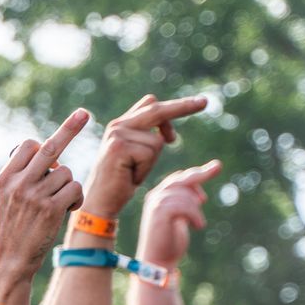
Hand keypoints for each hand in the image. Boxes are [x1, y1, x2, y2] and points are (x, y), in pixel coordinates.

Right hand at [0, 109, 90, 288]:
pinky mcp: (51, 209)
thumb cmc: (9, 228)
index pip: (29, 146)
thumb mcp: (2, 199)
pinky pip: (75, 188)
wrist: (10, 260)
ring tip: (59, 201)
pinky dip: (76, 197)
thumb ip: (16, 175)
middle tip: (84, 113)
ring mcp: (35, 196)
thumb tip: (38, 150)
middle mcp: (19, 183)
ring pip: (66, 172)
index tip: (54, 142)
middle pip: (50, 147)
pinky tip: (67, 209)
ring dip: (69, 185)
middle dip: (69, 128)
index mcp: (5, 178)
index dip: (42, 147)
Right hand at [86, 94, 209, 215]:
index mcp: (122, 125)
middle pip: (157, 110)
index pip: (151, 105)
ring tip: (134, 173)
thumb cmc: (121, 182)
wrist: (100, 201)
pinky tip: (130, 176)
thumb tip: (167, 134)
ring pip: (156, 141)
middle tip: (205, 102)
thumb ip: (146, 140)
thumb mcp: (136, 157)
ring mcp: (117, 135)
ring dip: (151, 162)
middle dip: (183, 107)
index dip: (174, 106)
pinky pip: (149, 153)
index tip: (197, 103)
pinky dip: (145, 169)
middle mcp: (118, 125)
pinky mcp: (119, 147)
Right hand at [136, 161, 221, 266]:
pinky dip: (195, 214)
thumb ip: (185, 206)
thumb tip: (200, 195)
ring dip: (196, 209)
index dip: (195, 176)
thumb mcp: (180, 220)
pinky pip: (183, 205)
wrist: (158, 262)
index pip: (178, 179)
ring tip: (199, 224)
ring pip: (184, 194)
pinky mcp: (158, 213)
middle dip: (200, 173)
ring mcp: (155, 204)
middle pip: (180, 179)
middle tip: (218, 166)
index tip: (213, 170)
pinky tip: (198, 226)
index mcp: (158, 197)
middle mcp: (154, 197)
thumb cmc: (169, 243)